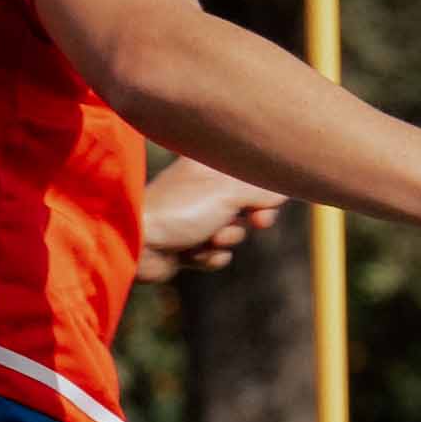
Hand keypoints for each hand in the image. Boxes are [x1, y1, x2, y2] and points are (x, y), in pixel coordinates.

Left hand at [134, 156, 284, 278]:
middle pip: (247, 204)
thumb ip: (262, 190)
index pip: (249, 171)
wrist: (137, 245)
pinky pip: (216, 254)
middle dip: (250, 218)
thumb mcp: (228, 193)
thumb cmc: (180, 209)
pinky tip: (190, 254)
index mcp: (208, 164)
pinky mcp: (186, 244)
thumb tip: (283, 190)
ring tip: (205, 238)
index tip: (275, 198)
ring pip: (232, 232)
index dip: (266, 187)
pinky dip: (208, 257)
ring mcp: (193, 217)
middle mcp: (201, 187)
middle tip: (257, 221)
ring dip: (224, 240)